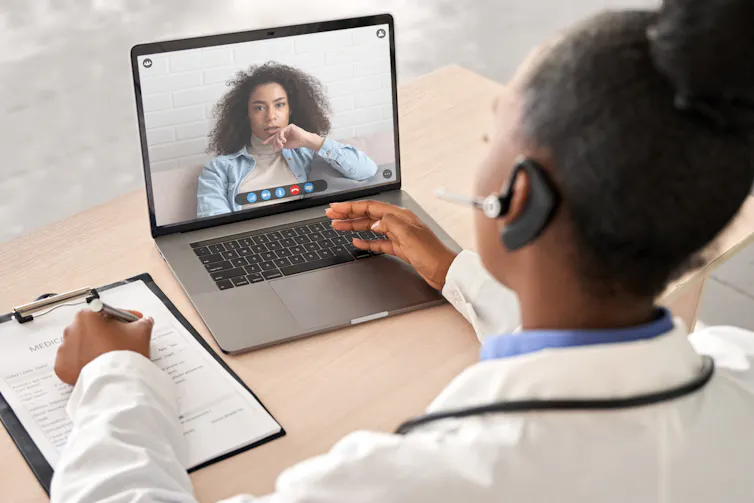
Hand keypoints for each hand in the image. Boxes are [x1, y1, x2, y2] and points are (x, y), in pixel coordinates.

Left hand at [54, 309, 153, 384]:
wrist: (115, 381)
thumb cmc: (125, 352)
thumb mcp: (141, 331)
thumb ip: (143, 322)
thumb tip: (144, 321)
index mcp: (87, 316)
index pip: (108, 312)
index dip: (125, 317)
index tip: (133, 323)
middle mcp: (71, 329)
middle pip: (93, 327)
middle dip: (107, 332)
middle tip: (122, 340)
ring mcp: (64, 349)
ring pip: (83, 344)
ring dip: (95, 347)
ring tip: (110, 356)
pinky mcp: (62, 367)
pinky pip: (74, 361)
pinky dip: (84, 362)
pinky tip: (98, 365)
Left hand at [263, 124, 324, 151]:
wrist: (305, 141)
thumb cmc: (297, 143)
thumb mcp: (286, 145)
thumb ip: (279, 144)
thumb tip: (273, 145)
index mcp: (284, 135)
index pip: (275, 136)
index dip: (269, 140)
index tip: (264, 143)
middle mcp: (285, 130)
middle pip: (276, 134)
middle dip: (273, 141)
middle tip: (274, 147)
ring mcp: (287, 128)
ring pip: (278, 133)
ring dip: (278, 140)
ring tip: (281, 145)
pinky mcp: (290, 126)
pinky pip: (282, 130)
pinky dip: (281, 136)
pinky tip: (284, 141)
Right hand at [326, 200, 457, 289]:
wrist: (443, 270)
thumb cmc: (431, 253)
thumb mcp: (408, 235)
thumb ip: (389, 223)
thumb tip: (375, 221)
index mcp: (400, 216)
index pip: (370, 207)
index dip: (351, 207)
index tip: (336, 207)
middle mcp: (398, 223)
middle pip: (368, 215)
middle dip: (348, 215)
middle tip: (331, 215)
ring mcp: (398, 235)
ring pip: (371, 228)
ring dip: (354, 227)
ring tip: (338, 226)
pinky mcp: (399, 248)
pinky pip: (378, 242)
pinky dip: (366, 241)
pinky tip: (357, 242)